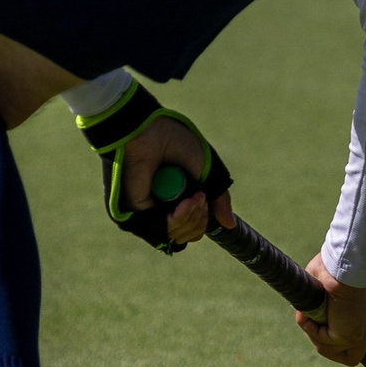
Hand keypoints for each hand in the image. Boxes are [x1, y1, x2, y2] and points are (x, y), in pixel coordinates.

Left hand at [123, 113, 232, 246]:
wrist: (151, 130)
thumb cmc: (176, 141)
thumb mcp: (207, 170)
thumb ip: (218, 198)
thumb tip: (229, 225)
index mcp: (177, 197)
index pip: (193, 225)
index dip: (204, 218)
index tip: (205, 198)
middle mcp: (162, 207)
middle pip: (188, 234)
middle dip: (200, 219)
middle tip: (200, 197)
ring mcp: (149, 210)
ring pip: (177, 236)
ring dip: (193, 219)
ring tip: (195, 198)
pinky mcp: (137, 211)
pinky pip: (163, 230)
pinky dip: (179, 218)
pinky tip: (186, 202)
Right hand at [296, 254, 365, 366]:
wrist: (343, 267)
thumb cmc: (336, 268)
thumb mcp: (333, 287)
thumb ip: (326, 304)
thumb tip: (307, 313)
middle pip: (354, 356)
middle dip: (331, 348)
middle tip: (314, 328)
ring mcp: (363, 335)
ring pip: (333, 350)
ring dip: (317, 336)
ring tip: (309, 317)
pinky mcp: (351, 337)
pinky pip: (325, 344)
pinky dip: (313, 331)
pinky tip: (310, 316)